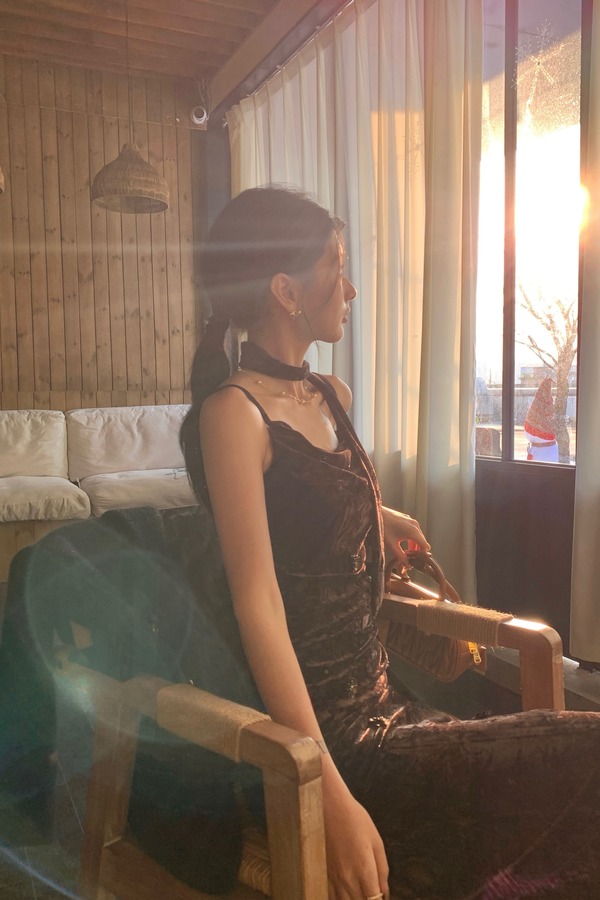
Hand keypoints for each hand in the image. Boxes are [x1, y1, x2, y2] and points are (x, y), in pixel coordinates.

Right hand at [322, 772, 388, 899]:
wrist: (327, 805)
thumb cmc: (354, 819)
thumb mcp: (376, 841)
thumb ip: (382, 871)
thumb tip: (384, 893)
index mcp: (364, 870)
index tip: (380, 896)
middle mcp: (347, 879)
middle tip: (372, 892)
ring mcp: (332, 879)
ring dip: (354, 899)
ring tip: (359, 891)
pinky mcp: (322, 875)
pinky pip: (330, 898)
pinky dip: (340, 898)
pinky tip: (345, 892)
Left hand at [382, 506, 429, 571]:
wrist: (376, 513)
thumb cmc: (383, 527)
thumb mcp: (391, 545)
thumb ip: (400, 556)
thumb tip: (407, 565)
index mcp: (413, 532)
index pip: (425, 546)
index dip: (423, 555)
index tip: (417, 563)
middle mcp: (415, 525)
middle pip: (422, 541)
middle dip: (418, 551)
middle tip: (410, 560)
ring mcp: (411, 521)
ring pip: (418, 536)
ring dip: (414, 545)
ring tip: (406, 554)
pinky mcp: (407, 519)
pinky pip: (413, 531)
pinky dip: (411, 538)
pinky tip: (403, 544)